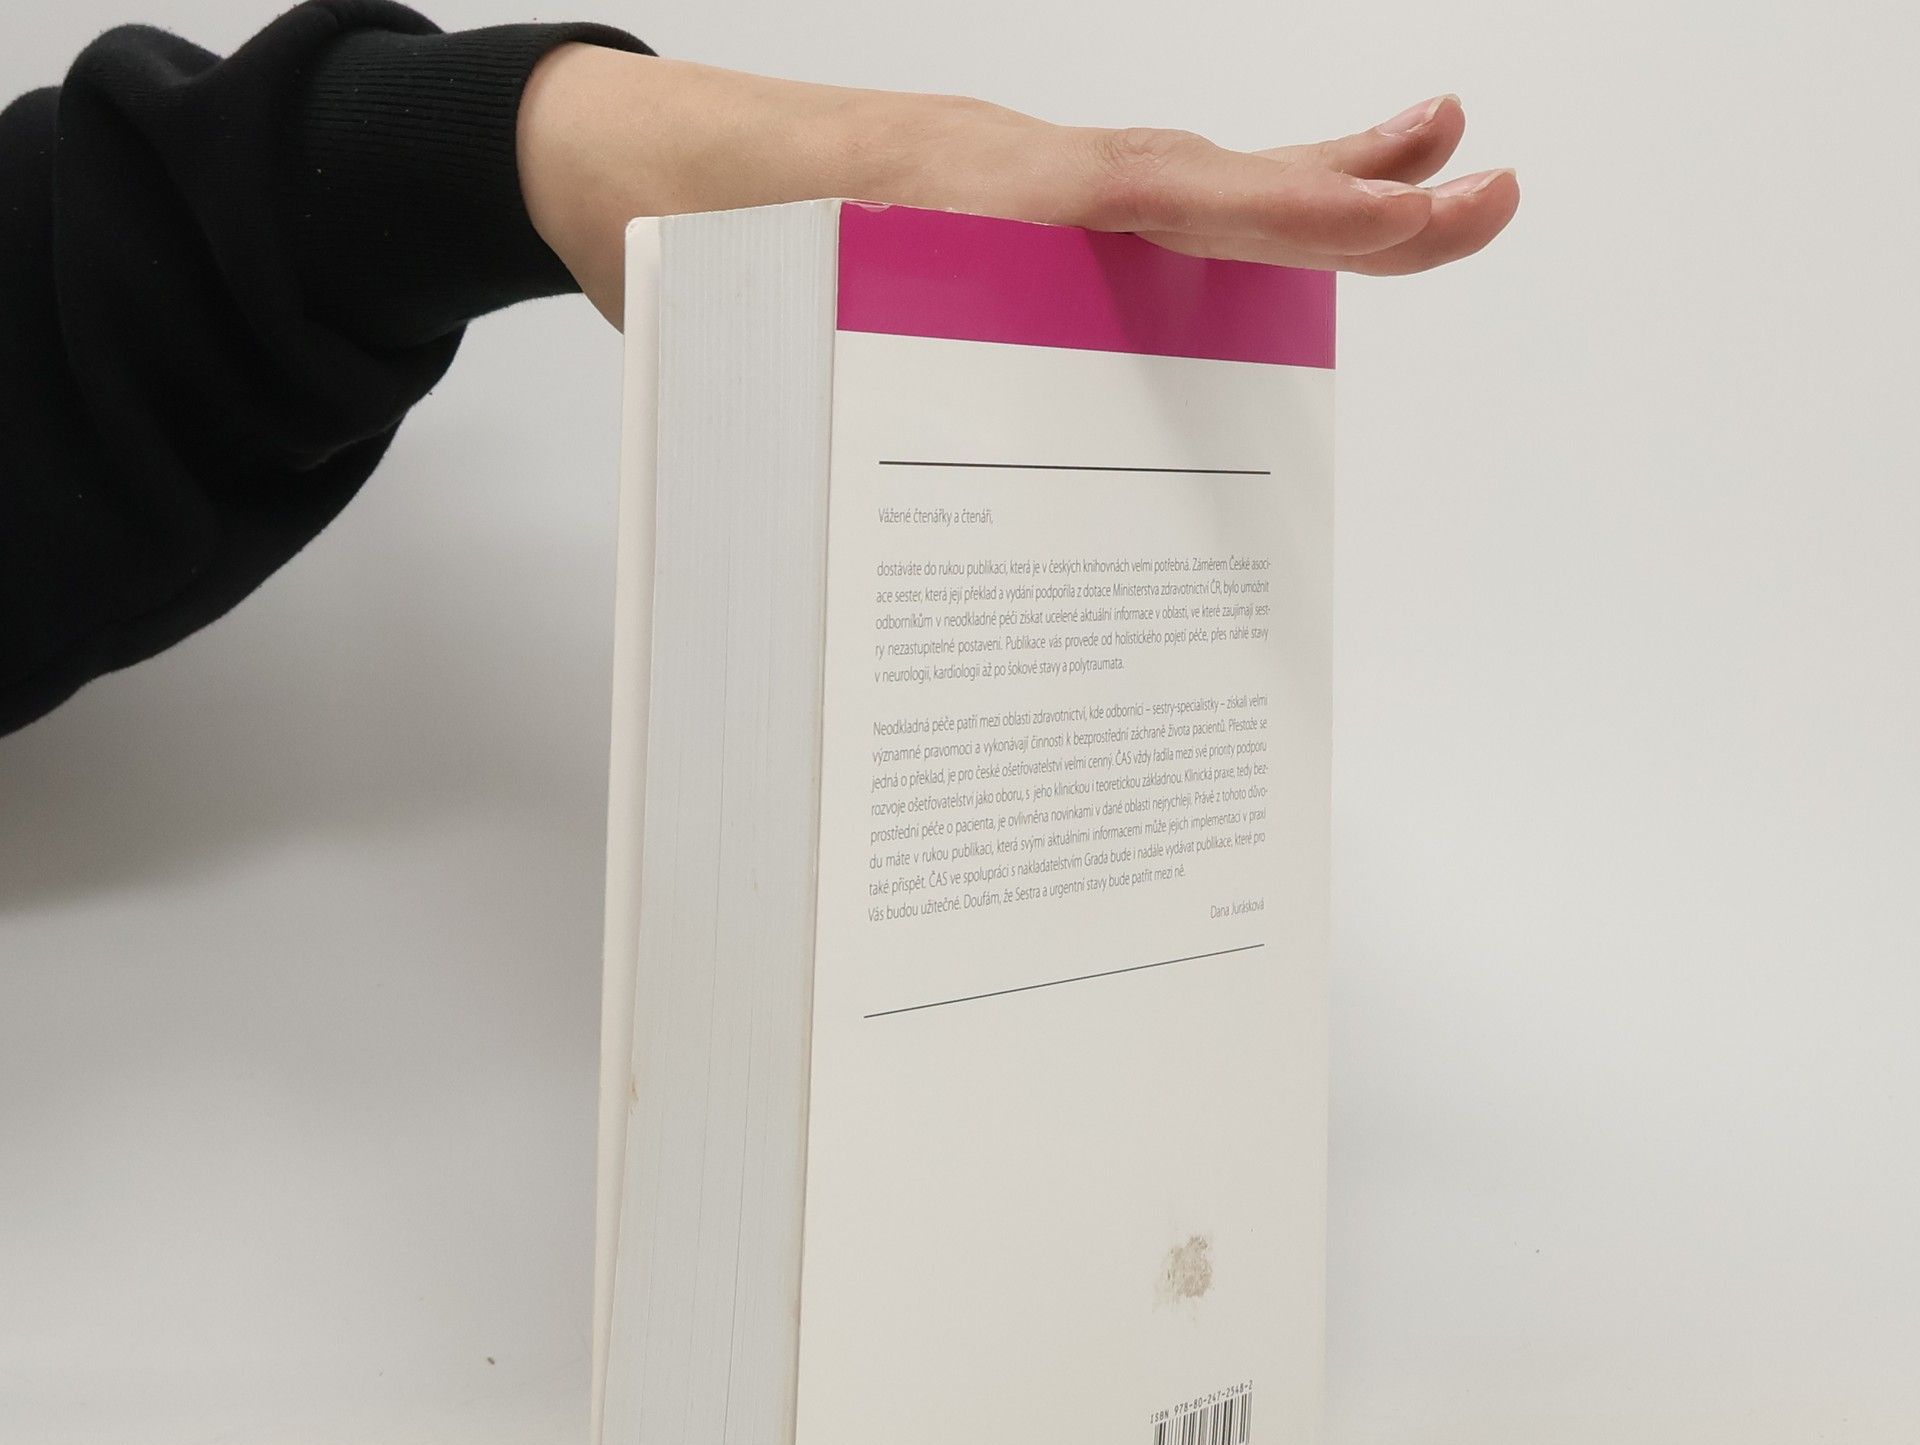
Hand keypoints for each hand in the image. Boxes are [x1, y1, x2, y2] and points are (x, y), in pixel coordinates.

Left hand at [517, 50, 1518, 325]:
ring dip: (1309, 185)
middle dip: (1356, 197)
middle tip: (1482, 196)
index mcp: (995, 198)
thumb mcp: (781, 340)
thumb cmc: (699, 255)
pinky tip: (1259, 231)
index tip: (1405, 220)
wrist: (628, 170)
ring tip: (1424, 160)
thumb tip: (951, 590)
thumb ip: (877, 416)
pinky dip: (1214, 218)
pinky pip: (1134, 212)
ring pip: (1192, 187)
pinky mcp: (1008, 207)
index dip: (1301, 218)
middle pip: (1220, 184)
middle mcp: (1033, 180)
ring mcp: (1026, 187)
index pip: (1180, 205)